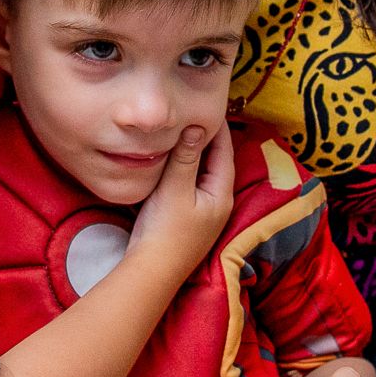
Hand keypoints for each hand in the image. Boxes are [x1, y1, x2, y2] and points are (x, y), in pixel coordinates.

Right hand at [127, 121, 234, 275]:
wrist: (151, 272)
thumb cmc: (165, 231)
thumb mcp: (175, 189)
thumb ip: (186, 157)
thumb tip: (197, 125)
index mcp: (221, 194)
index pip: (225, 151)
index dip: (218, 127)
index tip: (209, 104)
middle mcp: (217, 202)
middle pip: (215, 161)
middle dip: (206, 137)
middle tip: (194, 112)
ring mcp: (203, 212)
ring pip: (201, 173)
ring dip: (194, 153)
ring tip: (181, 129)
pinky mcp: (187, 218)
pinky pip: (189, 184)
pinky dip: (183, 168)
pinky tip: (170, 160)